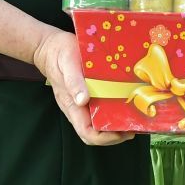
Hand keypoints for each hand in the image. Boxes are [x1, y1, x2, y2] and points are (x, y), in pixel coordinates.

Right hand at [32, 28, 134, 146]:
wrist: (50, 46)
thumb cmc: (58, 55)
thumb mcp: (67, 64)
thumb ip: (73, 82)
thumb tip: (82, 101)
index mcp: (71, 106)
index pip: (87, 133)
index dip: (105, 138)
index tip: (122, 132)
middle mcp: (78, 108)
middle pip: (95, 133)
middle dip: (115, 135)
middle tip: (134, 126)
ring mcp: (82, 102)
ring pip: (99, 123)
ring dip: (116, 124)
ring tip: (133, 117)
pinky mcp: (88, 93)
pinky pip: (101, 108)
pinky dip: (114, 110)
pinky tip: (126, 102)